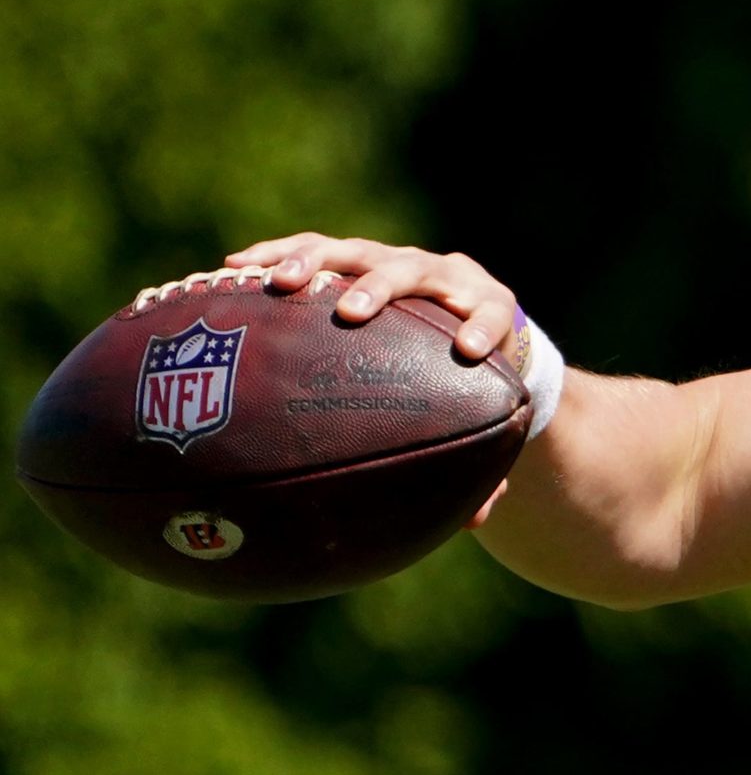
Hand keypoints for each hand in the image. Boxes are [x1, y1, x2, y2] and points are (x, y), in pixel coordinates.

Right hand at [224, 231, 520, 527]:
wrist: (475, 315)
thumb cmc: (480, 376)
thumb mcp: (487, 408)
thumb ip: (485, 461)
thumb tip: (473, 523)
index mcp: (489, 309)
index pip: (491, 312)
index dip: (482, 326)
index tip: (469, 349)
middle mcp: (443, 276)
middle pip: (412, 272)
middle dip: (381, 289)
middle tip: (352, 314)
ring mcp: (398, 261)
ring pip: (358, 253)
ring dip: (318, 263)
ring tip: (281, 283)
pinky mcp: (359, 258)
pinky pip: (316, 250)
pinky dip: (278, 256)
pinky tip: (235, 268)